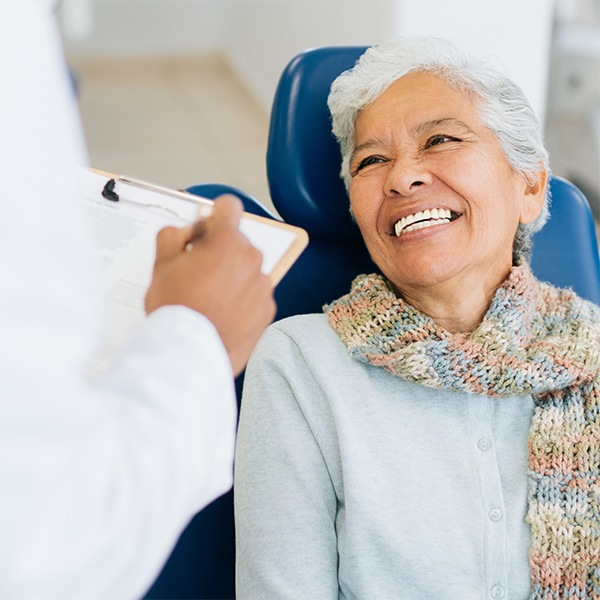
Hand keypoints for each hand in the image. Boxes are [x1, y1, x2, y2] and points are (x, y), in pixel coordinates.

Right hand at [145, 195, 275, 375]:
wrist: (190, 352)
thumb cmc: (175, 308)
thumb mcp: (161, 264)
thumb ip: (173, 235)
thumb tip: (186, 231)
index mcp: (226, 242)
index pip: (229, 207)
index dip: (216, 213)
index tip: (210, 225)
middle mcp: (251, 259)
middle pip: (237, 243)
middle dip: (220, 251)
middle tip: (199, 273)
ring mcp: (262, 285)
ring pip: (247, 270)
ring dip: (233, 277)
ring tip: (210, 298)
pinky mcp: (267, 309)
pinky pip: (255, 295)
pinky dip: (243, 300)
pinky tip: (222, 313)